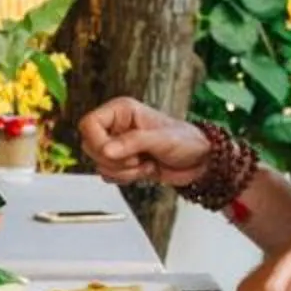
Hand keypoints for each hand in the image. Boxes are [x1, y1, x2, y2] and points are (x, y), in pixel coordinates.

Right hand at [77, 97, 207, 186]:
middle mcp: (116, 127)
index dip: (98, 142)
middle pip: (90, 146)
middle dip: (113, 160)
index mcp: (122, 111)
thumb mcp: (161, 139)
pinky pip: (108, 176)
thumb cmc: (187, 141)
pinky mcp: (123, 163)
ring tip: (146, 164)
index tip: (118, 152)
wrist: (200, 161)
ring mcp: (119, 146)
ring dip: (123, 171)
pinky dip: (126, 179)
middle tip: (136, 159)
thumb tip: (106, 150)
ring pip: (99, 164)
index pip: (89, 124)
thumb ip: (132, 142)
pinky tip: (145, 170)